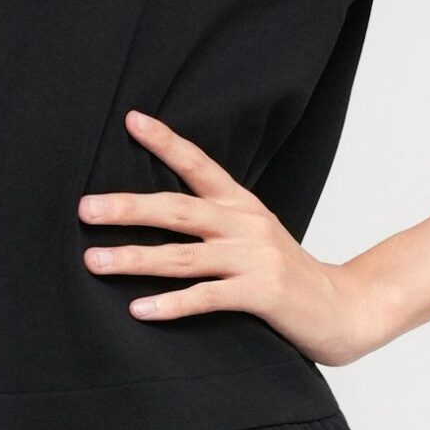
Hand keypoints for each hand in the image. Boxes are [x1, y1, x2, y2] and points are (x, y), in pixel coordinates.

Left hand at [78, 109, 393, 367]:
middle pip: (178, 210)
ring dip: (135, 258)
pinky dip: (170, 304)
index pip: (200, 165)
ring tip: (94, 261)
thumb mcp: (253, 236)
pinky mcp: (262, 294)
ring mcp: (254, 258)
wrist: (344, 310)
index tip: (132, 120)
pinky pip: (206, 297)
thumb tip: (153, 214)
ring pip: (183, 256)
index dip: (166, 142)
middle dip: (128, 208)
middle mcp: (246, 225)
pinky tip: (138, 309)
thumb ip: (214, 224)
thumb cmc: (286, 275)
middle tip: (85, 209)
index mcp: (242, 205)